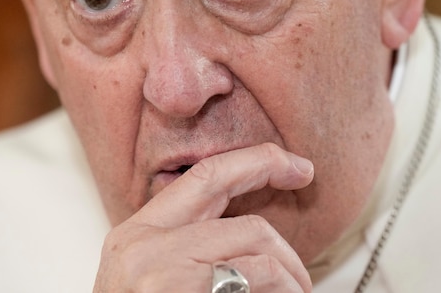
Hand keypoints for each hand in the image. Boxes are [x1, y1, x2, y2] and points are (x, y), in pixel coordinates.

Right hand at [93, 143, 314, 292]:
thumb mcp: (150, 280)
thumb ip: (188, 249)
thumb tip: (254, 236)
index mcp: (134, 236)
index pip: (200, 177)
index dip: (250, 160)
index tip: (289, 163)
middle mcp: (143, 244)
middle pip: (224, 188)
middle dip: (271, 174)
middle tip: (305, 182)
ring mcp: (162, 268)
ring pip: (256, 237)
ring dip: (291, 269)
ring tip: (296, 292)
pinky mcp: (184, 289)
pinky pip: (259, 274)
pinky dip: (285, 287)